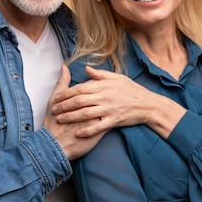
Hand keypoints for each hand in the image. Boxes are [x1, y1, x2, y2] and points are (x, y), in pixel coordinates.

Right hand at [43, 65, 104, 159]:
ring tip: (113, 104)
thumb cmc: (52, 123)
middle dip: (105, 95)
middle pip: (100, 98)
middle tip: (108, 93)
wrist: (52, 145)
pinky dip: (110, 121)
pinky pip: (107, 125)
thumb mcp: (53, 100)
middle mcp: (88, 109)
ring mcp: (94, 121)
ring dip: (109, 107)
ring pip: (106, 110)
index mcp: (79, 99)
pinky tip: (113, 118)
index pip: (91, 88)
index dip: (93, 86)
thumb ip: (62, 83)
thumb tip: (64, 67)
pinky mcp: (97, 134)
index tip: (96, 85)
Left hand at [52, 66, 184, 138]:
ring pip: (85, 113)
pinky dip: (87, 130)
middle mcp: (104, 97)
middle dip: (65, 105)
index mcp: (104, 86)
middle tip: (54, 109)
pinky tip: (77, 132)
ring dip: (71, 117)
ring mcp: (109, 110)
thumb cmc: (132, 90)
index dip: (67, 92)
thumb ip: (100, 74)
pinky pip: (98, 127)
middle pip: (80, 101)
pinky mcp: (114, 121)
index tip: (57, 96)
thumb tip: (86, 68)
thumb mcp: (117, 78)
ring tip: (60, 119)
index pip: (81, 88)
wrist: (147, 104)